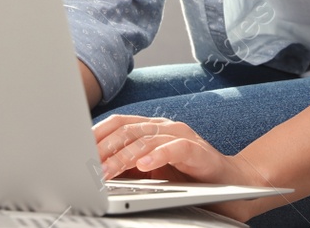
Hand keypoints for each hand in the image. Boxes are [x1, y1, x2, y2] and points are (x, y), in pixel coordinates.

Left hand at [93, 113, 280, 222]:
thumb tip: (96, 172)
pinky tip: (144, 166)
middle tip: (88, 167)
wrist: (232, 185)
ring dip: (122, 157)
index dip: (97, 135)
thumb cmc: (190, 180)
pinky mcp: (198, 150)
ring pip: (146, 139)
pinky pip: (175, 148)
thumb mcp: (152, 174)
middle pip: (127, 129)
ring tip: (107, 172)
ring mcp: (182, 136)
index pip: (118, 123)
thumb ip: (128, 168)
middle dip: (104, 148)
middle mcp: (165, 127)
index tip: (77, 150)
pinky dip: (157, 156)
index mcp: (151, 129)